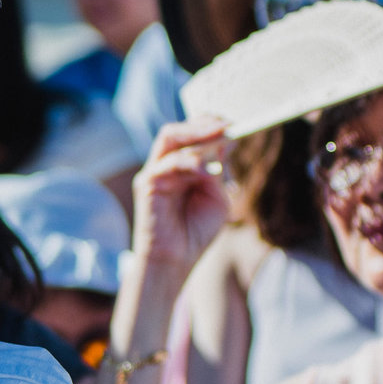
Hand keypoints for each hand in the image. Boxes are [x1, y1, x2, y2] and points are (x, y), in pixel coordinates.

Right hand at [131, 119, 233, 271]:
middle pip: (180, 130)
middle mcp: (167, 165)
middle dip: (204, 123)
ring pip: (171, 137)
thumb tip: (223, 142)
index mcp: (184, 166)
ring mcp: (155, 172)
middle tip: (227, 124)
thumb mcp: (217, 196)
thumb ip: (218, 170)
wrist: (176, 260)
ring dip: (196, 133)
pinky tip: (205, 169)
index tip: (236, 125)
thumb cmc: (196, 232)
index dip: (213, 127)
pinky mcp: (147, 183)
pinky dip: (187, 161)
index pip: (194, 136)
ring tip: (220, 135)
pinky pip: (167, 162)